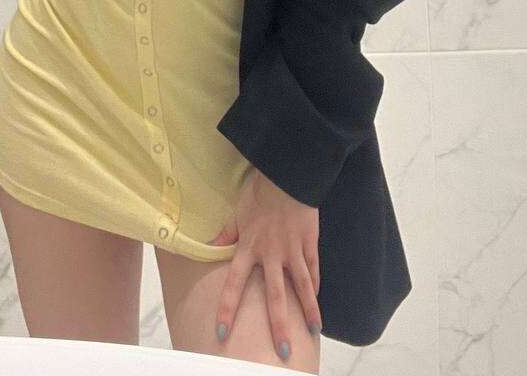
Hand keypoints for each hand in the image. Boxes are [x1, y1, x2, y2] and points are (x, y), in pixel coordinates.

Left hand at [209, 166, 321, 360]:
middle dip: (278, 326)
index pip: (234, 285)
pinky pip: (313, 269)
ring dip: (307, 311)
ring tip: (313, 333)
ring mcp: (293, 250)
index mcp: (249, 248)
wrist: (288, 174)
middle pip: (275, 297)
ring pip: (301, 287)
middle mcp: (271, 255)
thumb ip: (227, 233)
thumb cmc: (259, 191)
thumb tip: (210, 245)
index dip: (227, 310)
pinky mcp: (309, 243)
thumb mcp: (238, 212)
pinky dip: (315, 287)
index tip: (221, 334)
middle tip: (282, 352)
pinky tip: (316, 300)